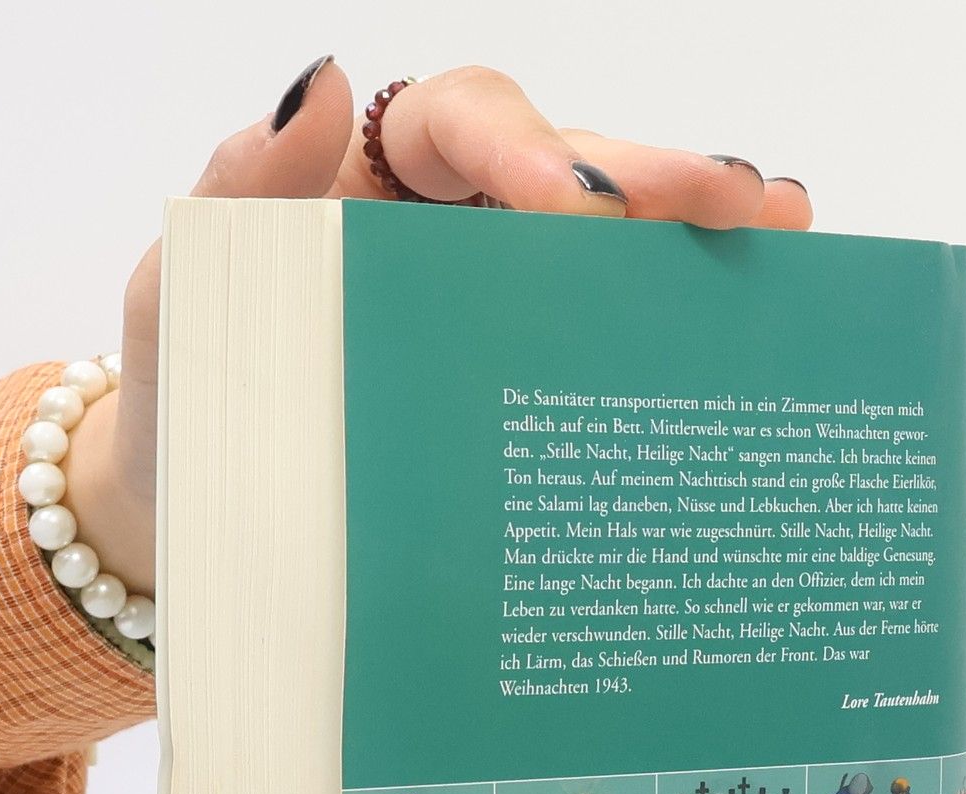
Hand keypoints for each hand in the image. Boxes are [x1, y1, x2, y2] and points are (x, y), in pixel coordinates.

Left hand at [65, 58, 812, 594]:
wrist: (201, 540)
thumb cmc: (185, 412)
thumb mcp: (183, 300)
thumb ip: (236, 195)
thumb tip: (316, 81)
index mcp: (368, 192)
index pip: (458, 126)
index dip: (526, 151)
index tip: (574, 211)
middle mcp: (448, 237)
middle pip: (565, 176)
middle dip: (656, 182)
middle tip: (740, 204)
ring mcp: (497, 315)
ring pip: (606, 258)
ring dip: (693, 249)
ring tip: (783, 246)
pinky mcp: (527, 394)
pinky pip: (605, 351)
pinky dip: (675, 340)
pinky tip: (748, 336)